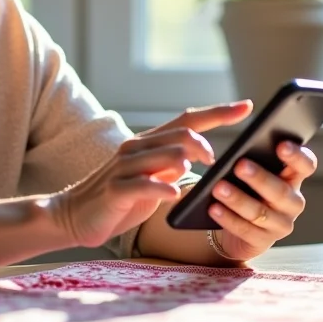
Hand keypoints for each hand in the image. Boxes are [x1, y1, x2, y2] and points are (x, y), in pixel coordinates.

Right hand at [50, 101, 252, 247]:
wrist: (74, 215)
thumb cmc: (119, 198)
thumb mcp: (150, 179)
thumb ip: (169, 166)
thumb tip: (194, 158)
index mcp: (147, 143)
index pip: (187, 120)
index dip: (218, 112)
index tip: (248, 106)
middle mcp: (136, 148)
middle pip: (182, 134)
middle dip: (207, 145)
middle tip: (216, 163)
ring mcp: (124, 168)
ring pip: (168, 154)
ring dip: (191, 163)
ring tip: (204, 177)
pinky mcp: (115, 190)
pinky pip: (144, 185)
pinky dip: (163, 188)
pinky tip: (174, 195)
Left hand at [209, 141, 316, 260]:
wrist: (235, 224)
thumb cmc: (244, 187)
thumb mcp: (250, 172)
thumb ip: (251, 159)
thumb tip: (238, 150)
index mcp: (292, 178)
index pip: (305, 165)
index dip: (297, 156)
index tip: (281, 145)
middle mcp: (292, 202)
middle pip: (280, 191)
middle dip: (259, 178)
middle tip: (239, 165)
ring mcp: (281, 224)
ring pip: (260, 212)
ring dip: (238, 199)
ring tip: (218, 188)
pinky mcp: (264, 241)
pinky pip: (246, 230)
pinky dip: (228, 218)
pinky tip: (213, 208)